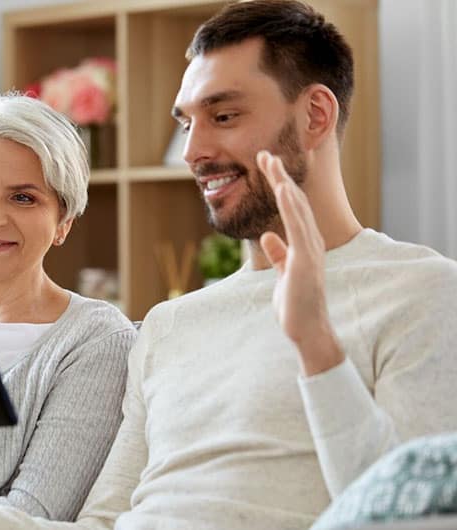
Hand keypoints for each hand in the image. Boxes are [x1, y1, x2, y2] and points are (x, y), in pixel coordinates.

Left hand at [256, 151, 343, 375]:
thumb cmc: (296, 304)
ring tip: (272, 164)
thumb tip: (269, 236)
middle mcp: (310, 241)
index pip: (291, 208)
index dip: (279, 185)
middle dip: (279, 177)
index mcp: (304, 243)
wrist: (307, 329)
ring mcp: (310, 250)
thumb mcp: (283, 273)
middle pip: (293, 202)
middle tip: (265, 154)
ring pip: (296, 210)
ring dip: (283, 185)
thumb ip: (279, 254)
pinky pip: (298, 228)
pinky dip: (291, 208)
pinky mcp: (305, 261)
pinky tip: (283, 191)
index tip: (266, 166)